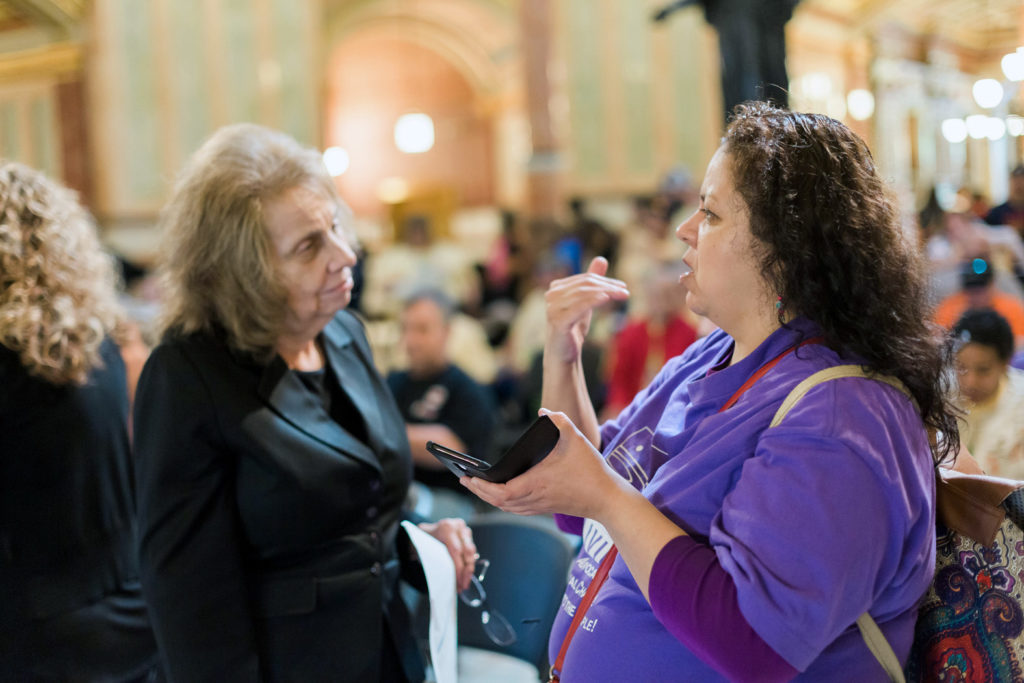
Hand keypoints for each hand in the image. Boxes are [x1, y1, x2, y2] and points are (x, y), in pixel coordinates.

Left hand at [418, 518, 476, 591]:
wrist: (424, 532)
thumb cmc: (423, 540)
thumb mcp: (425, 548)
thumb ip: (436, 559)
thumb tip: (445, 577)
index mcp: (446, 528)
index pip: (456, 550)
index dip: (459, 568)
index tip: (458, 582)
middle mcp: (458, 527)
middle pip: (467, 551)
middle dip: (467, 571)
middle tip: (464, 585)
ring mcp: (464, 530)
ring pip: (471, 552)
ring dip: (469, 569)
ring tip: (465, 582)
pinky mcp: (467, 536)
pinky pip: (471, 552)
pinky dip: (468, 564)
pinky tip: (465, 574)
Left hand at [460, 409, 622, 519]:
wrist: (607, 498)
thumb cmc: (591, 469)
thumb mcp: (576, 438)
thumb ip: (559, 420)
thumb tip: (543, 412)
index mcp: (536, 482)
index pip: (501, 491)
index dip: (482, 487)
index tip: (469, 477)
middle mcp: (534, 497)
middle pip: (497, 501)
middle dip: (478, 491)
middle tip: (464, 479)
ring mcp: (539, 505)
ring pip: (506, 507)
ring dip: (489, 498)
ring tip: (477, 485)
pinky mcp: (545, 508)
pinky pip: (517, 508)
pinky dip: (503, 502)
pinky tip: (499, 494)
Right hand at [545, 257, 628, 363]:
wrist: (563, 354)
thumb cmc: (573, 328)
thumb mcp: (585, 303)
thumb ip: (592, 282)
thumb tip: (602, 259)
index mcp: (556, 288)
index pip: (585, 279)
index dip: (605, 280)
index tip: (623, 286)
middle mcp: (551, 295)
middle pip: (584, 285)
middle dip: (607, 286)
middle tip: (626, 291)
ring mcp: (552, 308)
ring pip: (583, 294)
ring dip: (605, 292)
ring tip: (622, 295)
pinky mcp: (557, 321)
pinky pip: (577, 308)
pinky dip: (592, 301)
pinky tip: (606, 298)